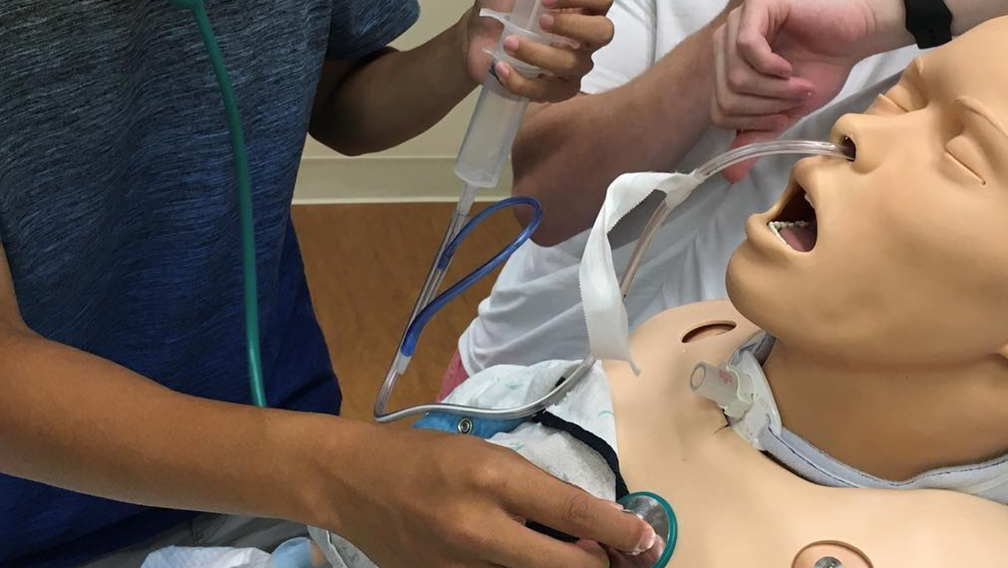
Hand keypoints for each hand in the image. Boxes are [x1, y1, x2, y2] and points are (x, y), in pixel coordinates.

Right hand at [323, 424, 655, 567]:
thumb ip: (534, 490)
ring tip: (576, 555)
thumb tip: (586, 524)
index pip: (570, 510)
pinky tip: (527, 560)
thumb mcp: (486, 455)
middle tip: (619, 557)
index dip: (618, 529)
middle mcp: (479, 529)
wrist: (358, 483)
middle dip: (599, 565)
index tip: (646, 539)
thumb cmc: (428, 455)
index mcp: (491, 477)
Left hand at [464, 0, 614, 101]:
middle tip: (538, 20)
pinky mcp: (556, 89)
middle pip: (604, 34)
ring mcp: (573, 64)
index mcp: (581, 2)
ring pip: (576, 65)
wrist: (473, 35)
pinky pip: (553, 92)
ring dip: (538, 54)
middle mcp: (584, 34)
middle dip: (570, 27)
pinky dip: (524, 81)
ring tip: (508, 42)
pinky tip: (503, 67)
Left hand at [711, 0, 880, 179]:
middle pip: (725, 95)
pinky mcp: (756, 3)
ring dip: (774, 90)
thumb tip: (730, 175)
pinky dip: (772, 67)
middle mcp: (724, 41)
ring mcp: (737, 20)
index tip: (784, 116)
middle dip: (765, 107)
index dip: (753, 122)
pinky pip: (746, 46)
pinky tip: (790, 67)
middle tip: (796, 100)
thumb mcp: (786, 110)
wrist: (857, 32)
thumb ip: (758, 135)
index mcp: (726, 65)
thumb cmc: (823, 66)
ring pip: (735, 75)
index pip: (719, 110)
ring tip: (799, 86)